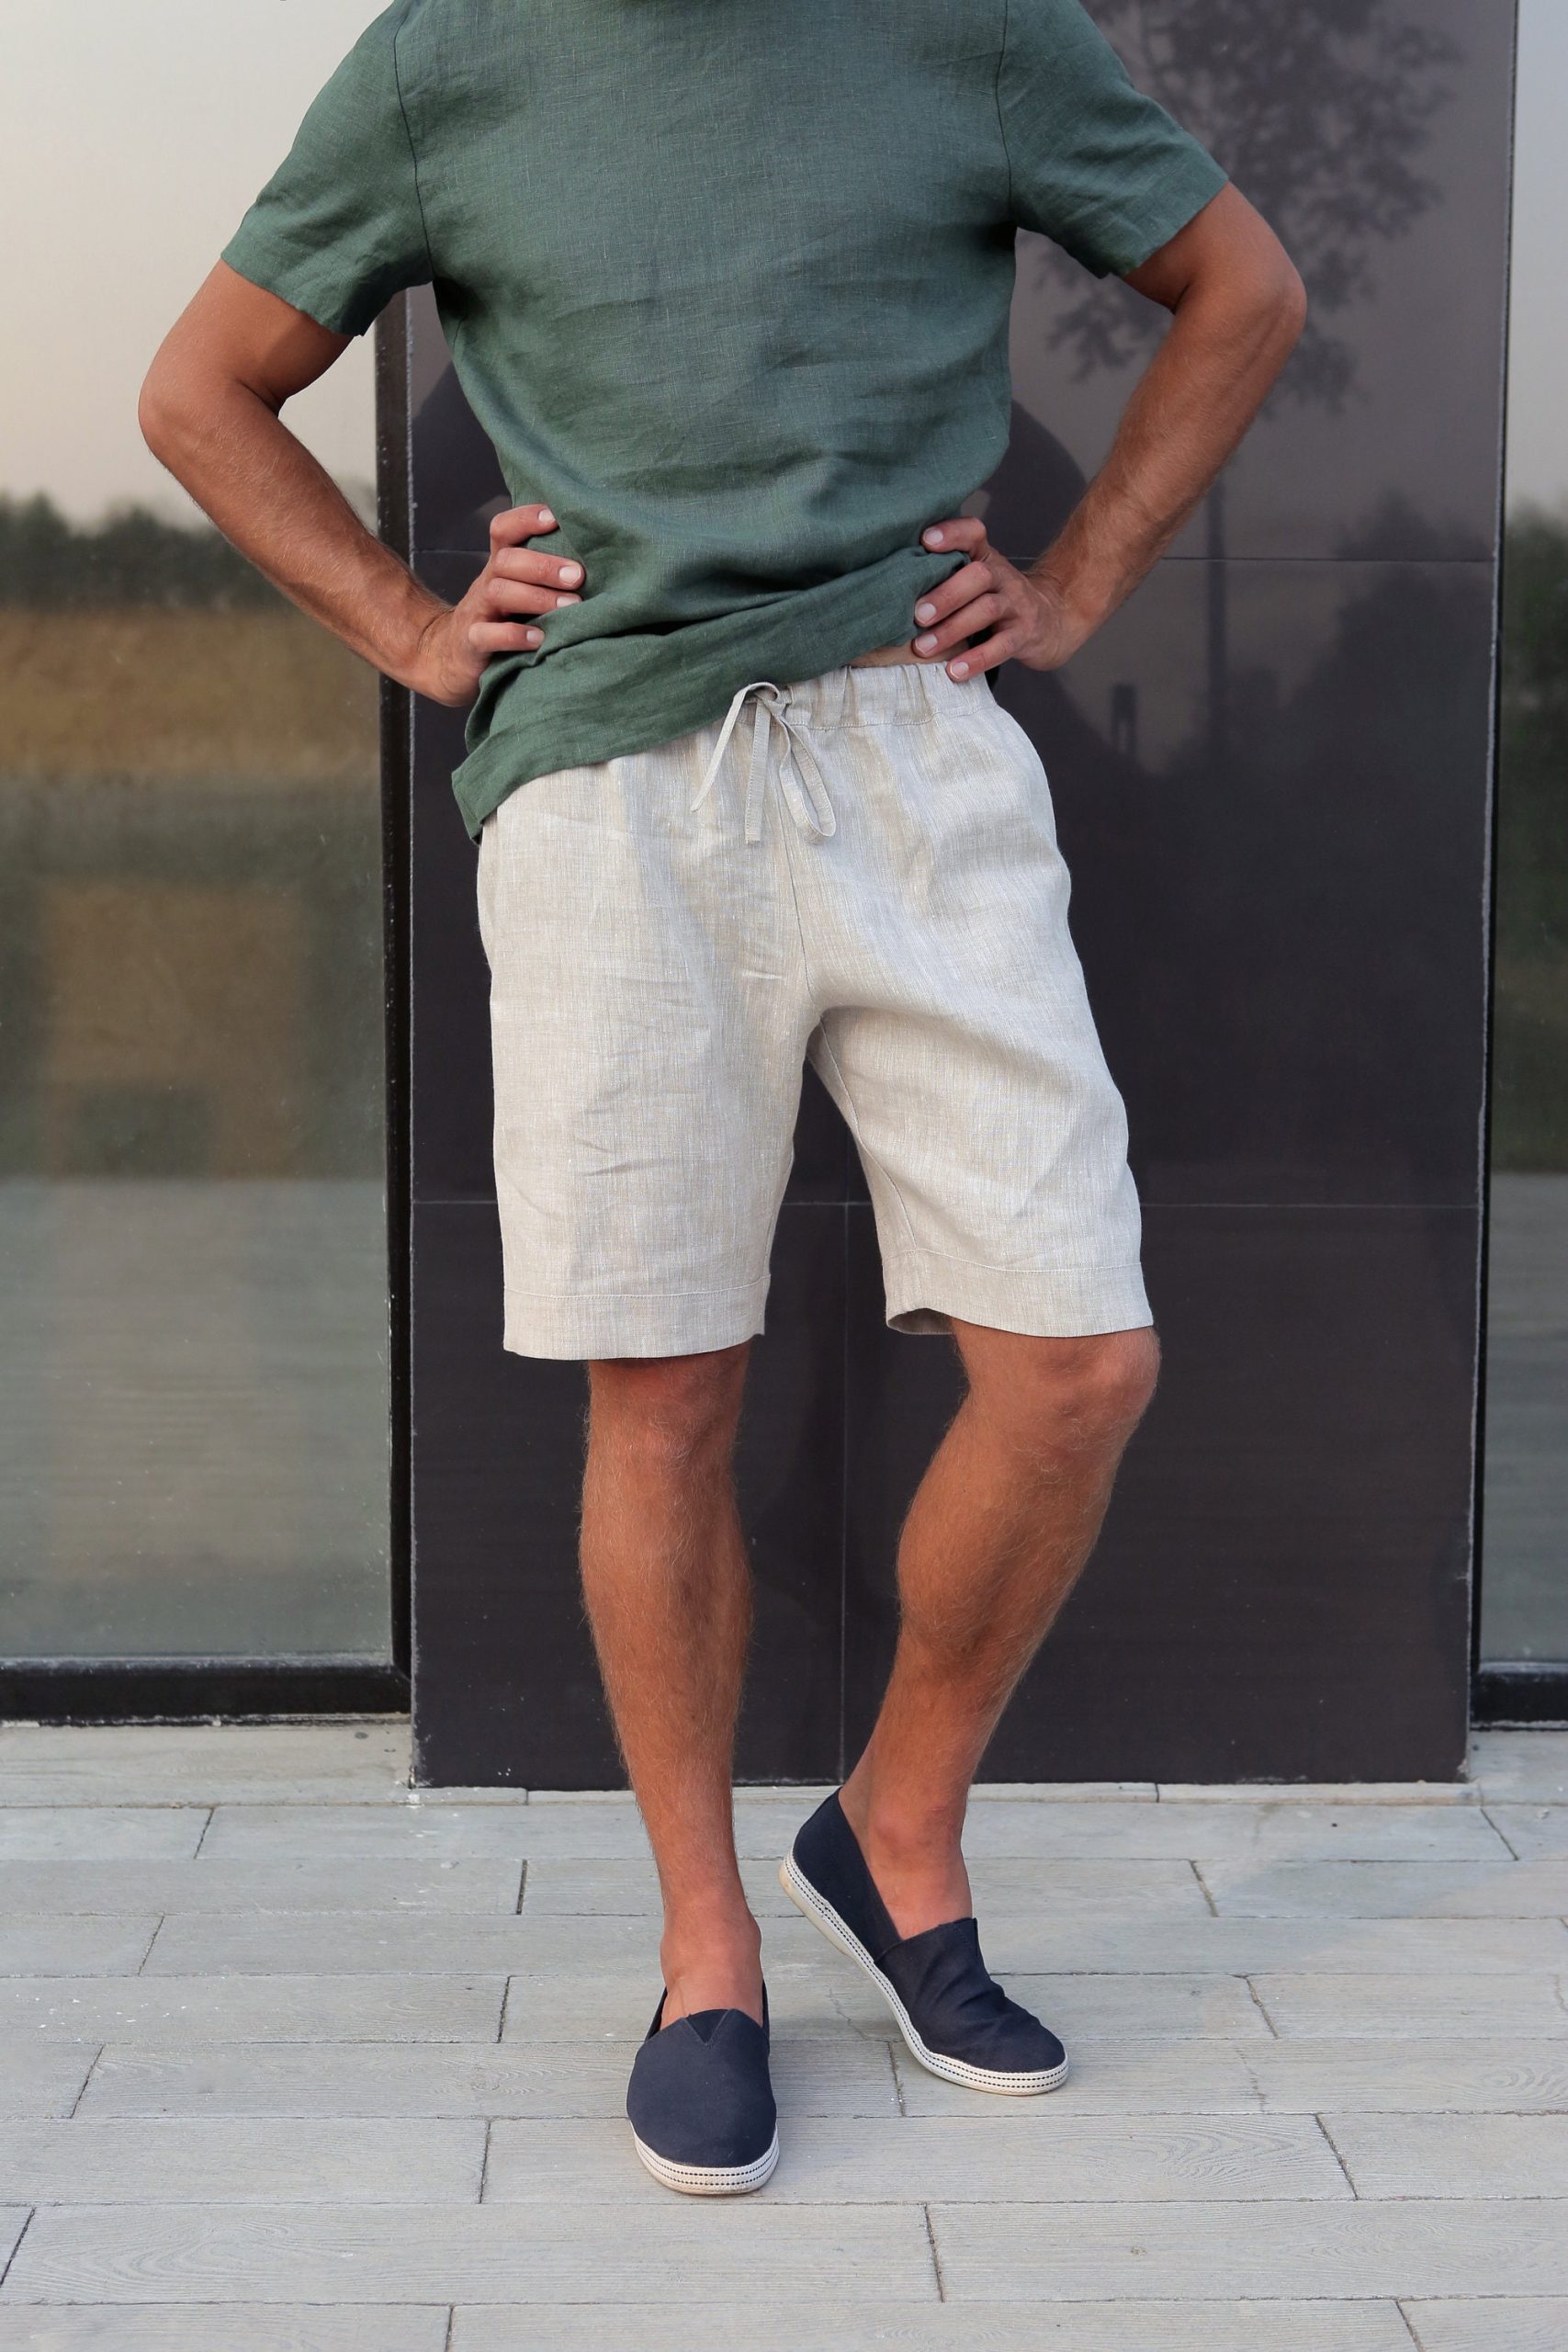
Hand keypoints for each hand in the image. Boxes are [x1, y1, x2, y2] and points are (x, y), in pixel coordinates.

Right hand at [414, 504, 584, 705]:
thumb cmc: (502, 620)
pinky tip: (540, 639)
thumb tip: (602, 562)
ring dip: (537, 598)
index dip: (526, 518)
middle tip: (578, 575)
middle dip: (543, 565)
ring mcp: (477, 612)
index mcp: (500, 566)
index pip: (504, 529)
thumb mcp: (519, 591)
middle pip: (507, 560)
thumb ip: (547, 576)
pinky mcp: (472, 643)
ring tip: (570, 606)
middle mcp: (487, 583)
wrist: (452, 657)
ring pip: (499, 593)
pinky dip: (514, 636)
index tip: (557, 517)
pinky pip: (487, 635)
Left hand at [911, 517, 1082, 680]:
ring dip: (951, 629)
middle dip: (945, 595)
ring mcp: (1016, 605)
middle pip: (978, 576)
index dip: (952, 533)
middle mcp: (1003, 576)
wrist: (1053, 620)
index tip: (926, 540)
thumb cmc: (998, 599)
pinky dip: (976, 660)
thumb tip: (892, 585)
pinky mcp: (1024, 635)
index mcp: (986, 558)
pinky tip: (954, 672)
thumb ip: (947, 574)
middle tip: (917, 614)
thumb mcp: (978, 579)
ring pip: (986, 610)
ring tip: (923, 647)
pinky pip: (1001, 646)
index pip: (973, 534)